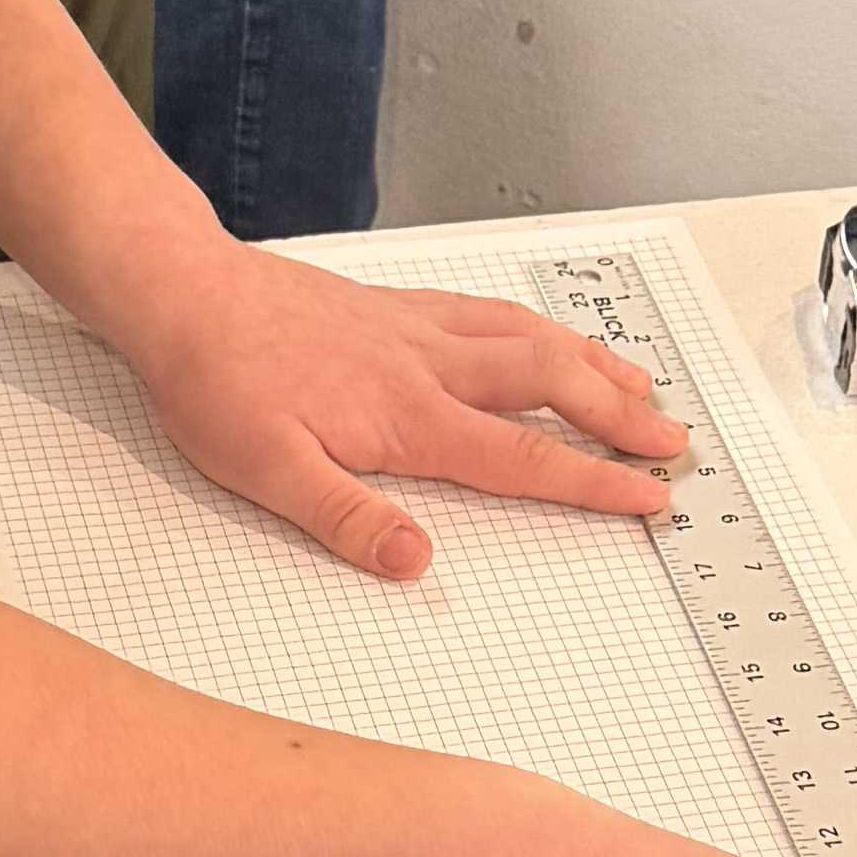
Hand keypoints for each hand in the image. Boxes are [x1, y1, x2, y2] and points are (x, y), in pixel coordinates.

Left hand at [120, 244, 686, 578]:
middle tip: (674, 443)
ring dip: (594, 365)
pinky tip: (548, 335)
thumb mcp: (265, 473)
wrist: (182, 294)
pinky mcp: (396, 305)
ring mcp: (416, 328)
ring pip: (529, 340)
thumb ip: (348, 519)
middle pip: (550, 387)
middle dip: (620, 417)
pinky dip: (538, 326)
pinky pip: (490, 310)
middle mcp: (427, 365)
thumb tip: (417, 562)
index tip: (649, 496)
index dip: (594, 481)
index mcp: (408, 417)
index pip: (523, 457)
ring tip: (642, 387)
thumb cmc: (217, 382)